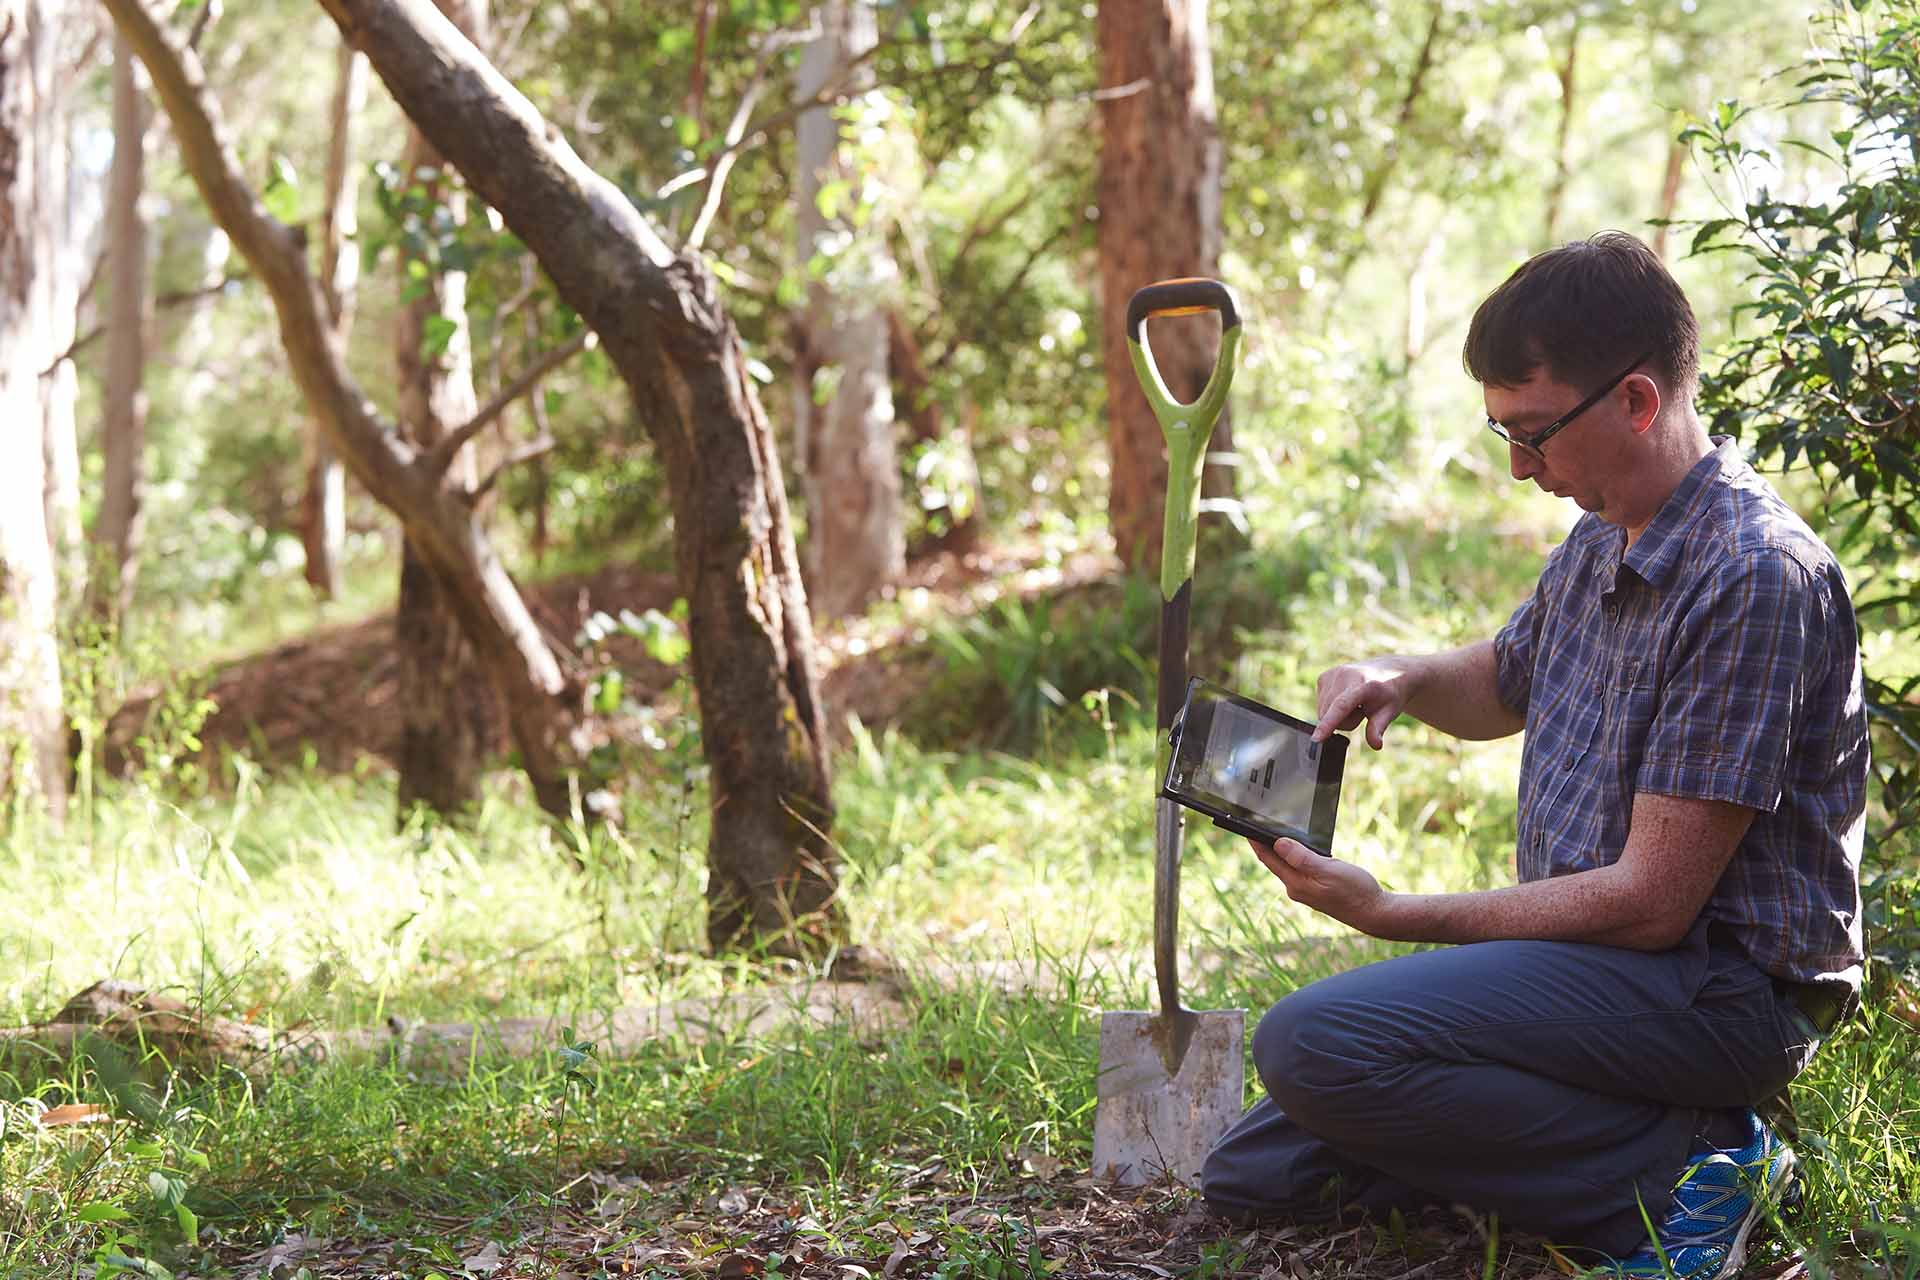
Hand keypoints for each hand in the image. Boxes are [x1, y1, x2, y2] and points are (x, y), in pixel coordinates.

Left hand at [1250, 837, 1392, 935]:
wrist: (1374, 912)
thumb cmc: (1355, 891)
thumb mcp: (1328, 870)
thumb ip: (1302, 858)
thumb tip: (1278, 844)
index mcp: (1296, 883)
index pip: (1268, 858)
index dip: (1255, 841)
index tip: (1244, 825)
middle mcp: (1296, 888)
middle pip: (1274, 861)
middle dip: (1265, 843)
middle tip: (1256, 823)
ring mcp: (1306, 890)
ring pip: (1287, 865)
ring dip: (1280, 849)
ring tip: (1273, 832)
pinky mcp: (1316, 890)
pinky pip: (1300, 869)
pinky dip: (1295, 856)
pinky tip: (1299, 849)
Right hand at [1314, 658, 1413, 748]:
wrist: (1386, 672)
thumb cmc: (1388, 695)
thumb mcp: (1390, 712)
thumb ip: (1378, 728)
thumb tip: (1376, 745)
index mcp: (1364, 684)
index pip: (1342, 705)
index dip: (1328, 723)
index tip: (1316, 739)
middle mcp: (1344, 675)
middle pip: (1329, 715)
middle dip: (1344, 722)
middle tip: (1362, 712)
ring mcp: (1331, 674)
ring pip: (1322, 713)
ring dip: (1337, 717)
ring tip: (1354, 705)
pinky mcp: (1323, 677)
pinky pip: (1320, 706)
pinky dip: (1331, 709)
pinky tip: (1345, 700)